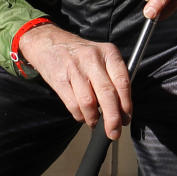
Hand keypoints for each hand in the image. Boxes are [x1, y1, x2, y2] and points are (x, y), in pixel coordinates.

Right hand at [18, 24, 131, 139]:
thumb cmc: (81, 54)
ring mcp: (75, 69)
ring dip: (94, 119)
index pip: (122, 81)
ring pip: (89, 103)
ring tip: (95, 122)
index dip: (126, 104)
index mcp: (109, 53)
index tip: (126, 118)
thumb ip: (113, 77)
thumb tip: (123, 108)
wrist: (49, 43)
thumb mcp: (102, 56)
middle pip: (107, 94)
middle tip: (114, 132)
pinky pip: (73, 105)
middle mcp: (93, 59)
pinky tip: (82, 115)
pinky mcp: (60, 80)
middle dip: (113, 118)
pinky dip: (80, 116)